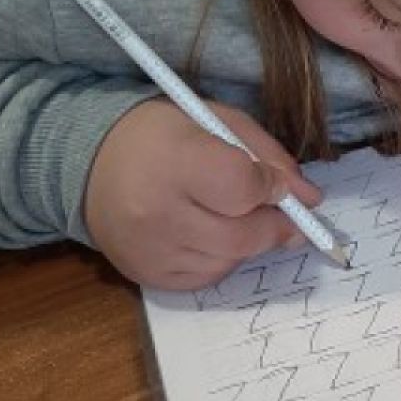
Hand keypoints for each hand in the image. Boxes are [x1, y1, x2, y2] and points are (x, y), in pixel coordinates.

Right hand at [84, 98, 322, 289]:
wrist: (89, 162)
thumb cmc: (164, 135)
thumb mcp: (218, 123)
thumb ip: (269, 157)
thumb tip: (311, 199)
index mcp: (175, 161)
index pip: (243, 188)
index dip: (273, 188)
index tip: (277, 185)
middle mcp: (157, 213)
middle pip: (243, 236)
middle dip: (276, 226)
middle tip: (284, 213)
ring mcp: (150, 251)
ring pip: (231, 259)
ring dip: (249, 242)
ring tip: (233, 214)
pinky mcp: (147, 276)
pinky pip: (208, 277)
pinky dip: (223, 258)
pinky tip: (209, 233)